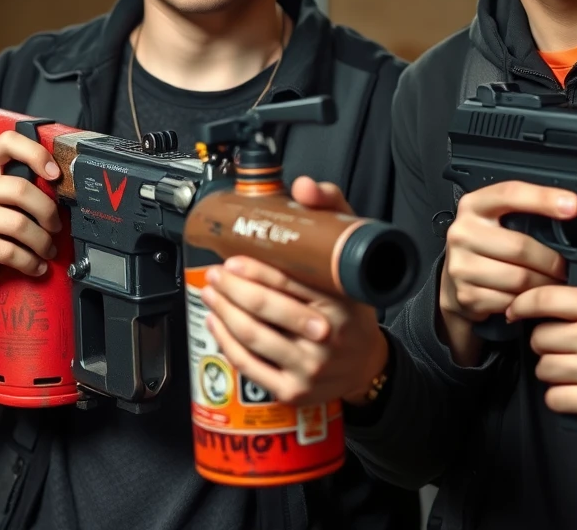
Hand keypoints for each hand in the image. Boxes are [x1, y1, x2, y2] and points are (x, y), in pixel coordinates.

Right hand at [0, 131, 62, 303]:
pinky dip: (29, 261)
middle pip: (21, 189)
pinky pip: (8, 251)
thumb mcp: (1, 192)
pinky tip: (37, 265)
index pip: (8, 142)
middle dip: (48, 211)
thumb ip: (24, 180)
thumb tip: (66, 186)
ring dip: (42, 241)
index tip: (56, 174)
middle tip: (57, 226)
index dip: (36, 154)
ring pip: (18, 224)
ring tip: (49, 249)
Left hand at [202, 176, 387, 406]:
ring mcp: (309, 368)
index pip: (291, 284)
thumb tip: (304, 186)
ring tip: (211, 293)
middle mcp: (326, 338)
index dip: (256, 270)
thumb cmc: (353, 308)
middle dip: (233, 290)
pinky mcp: (292, 390)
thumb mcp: (352, 258)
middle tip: (217, 274)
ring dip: (224, 312)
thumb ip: (332, 212)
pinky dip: (227, 342)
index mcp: (342, 304)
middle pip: (266, 311)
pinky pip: (250, 366)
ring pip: (253, 338)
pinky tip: (216, 324)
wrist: (365, 364)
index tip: (234, 259)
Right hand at [438, 181, 576, 364]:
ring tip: (550, 282)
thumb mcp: (496, 219)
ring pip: (519, 278)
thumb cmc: (485, 245)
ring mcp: (461, 265)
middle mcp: (463, 232)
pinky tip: (529, 297)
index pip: (510, 194)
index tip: (572, 205)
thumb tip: (569, 209)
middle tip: (565, 267)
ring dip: (543, 284)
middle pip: (521, 246)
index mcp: (474, 206)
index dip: (543, 198)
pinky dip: (526, 302)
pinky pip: (510, 301)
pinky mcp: (466, 294)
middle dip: (551, 260)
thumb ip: (524, 212)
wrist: (452, 280)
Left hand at [507, 259, 576, 430]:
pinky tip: (572, 388)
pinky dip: (559, 395)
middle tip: (558, 341)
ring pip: (544, 367)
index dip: (523, 303)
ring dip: (551, 367)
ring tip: (567, 364)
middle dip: (544, 339)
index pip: (543, 298)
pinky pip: (555, 397)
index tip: (517, 308)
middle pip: (539, 336)